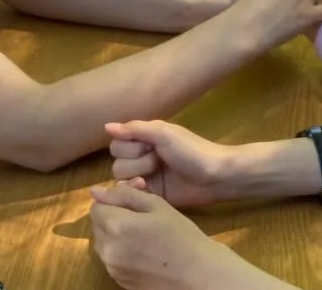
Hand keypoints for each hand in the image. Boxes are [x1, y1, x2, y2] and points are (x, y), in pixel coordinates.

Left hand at [90, 179, 228, 289]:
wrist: (197, 275)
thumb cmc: (182, 236)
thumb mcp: (157, 205)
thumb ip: (124, 194)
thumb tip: (95, 190)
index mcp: (116, 226)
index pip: (97, 206)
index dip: (113, 200)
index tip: (133, 201)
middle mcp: (108, 249)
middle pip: (97, 225)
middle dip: (113, 216)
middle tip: (141, 215)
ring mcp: (112, 268)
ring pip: (103, 242)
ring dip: (115, 234)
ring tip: (143, 233)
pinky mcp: (118, 280)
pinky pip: (111, 258)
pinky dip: (121, 251)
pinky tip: (143, 250)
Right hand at [107, 120, 232, 206]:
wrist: (215, 176)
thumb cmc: (192, 150)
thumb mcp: (164, 133)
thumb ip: (135, 129)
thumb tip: (106, 126)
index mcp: (145, 139)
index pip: (116, 143)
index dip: (130, 146)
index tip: (149, 145)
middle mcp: (142, 157)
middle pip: (116, 161)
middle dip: (135, 160)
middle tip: (157, 160)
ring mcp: (146, 177)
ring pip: (120, 177)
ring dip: (136, 173)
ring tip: (155, 172)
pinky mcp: (151, 195)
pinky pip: (130, 193)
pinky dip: (134, 189)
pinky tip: (147, 187)